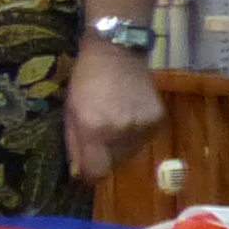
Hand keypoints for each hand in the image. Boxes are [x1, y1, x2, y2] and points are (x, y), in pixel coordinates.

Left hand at [66, 35, 166, 184]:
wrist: (117, 53)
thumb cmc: (85, 81)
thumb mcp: (69, 112)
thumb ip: (74, 145)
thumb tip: (79, 173)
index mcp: (94, 130)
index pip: (96, 171)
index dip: (89, 175)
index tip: (84, 171)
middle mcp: (121, 132)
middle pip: (113, 164)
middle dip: (103, 158)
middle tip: (97, 139)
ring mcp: (142, 126)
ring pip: (130, 153)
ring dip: (119, 147)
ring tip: (112, 123)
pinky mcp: (158, 120)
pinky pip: (144, 139)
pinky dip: (135, 134)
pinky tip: (127, 116)